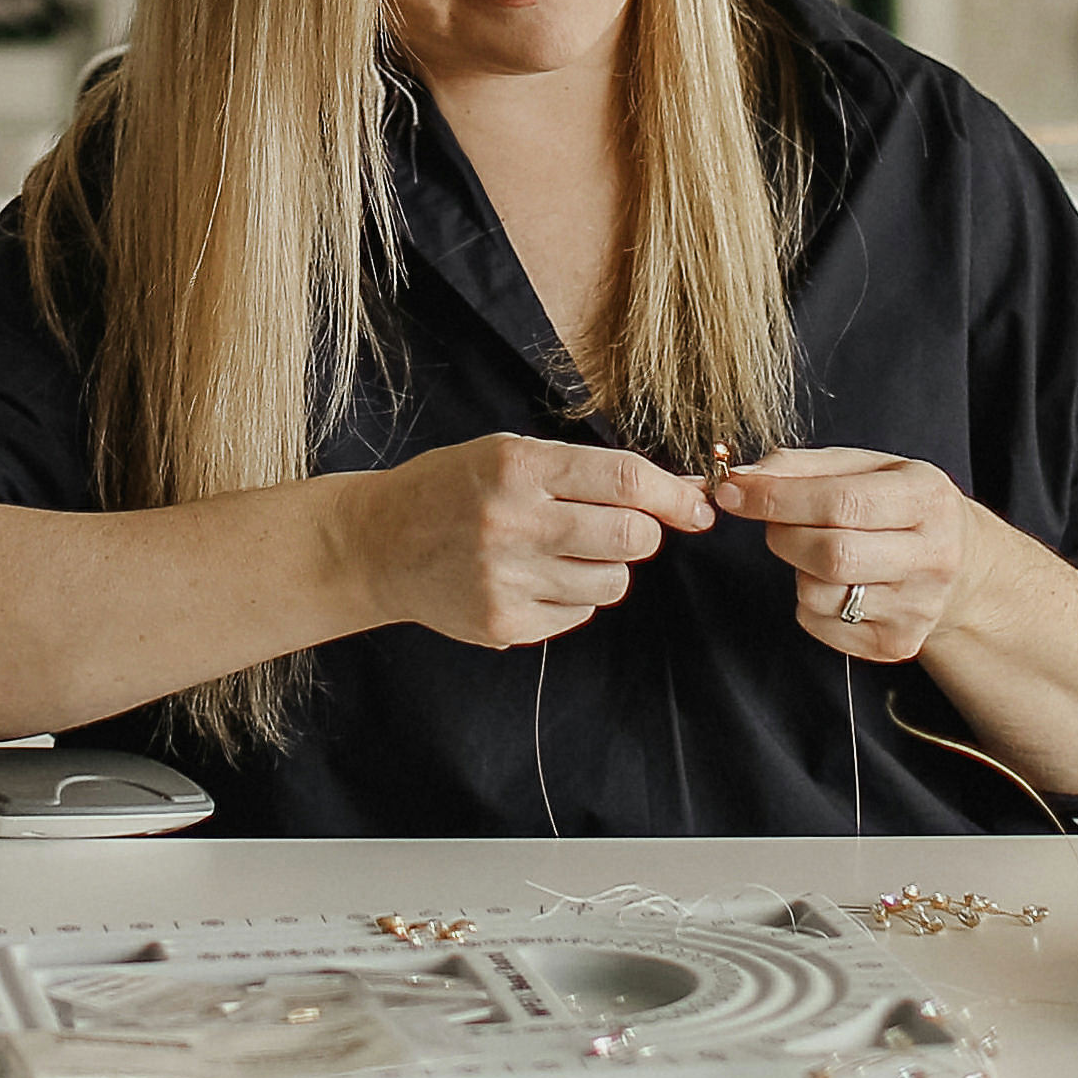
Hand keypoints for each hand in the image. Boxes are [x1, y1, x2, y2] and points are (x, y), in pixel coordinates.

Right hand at [336, 434, 714, 649]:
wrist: (379, 543)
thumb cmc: (452, 489)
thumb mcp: (508, 455)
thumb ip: (582, 471)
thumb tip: (672, 493)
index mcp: (518, 467)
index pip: (623, 478)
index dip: (673, 495)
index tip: (698, 506)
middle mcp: (513, 522)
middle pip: (629, 536)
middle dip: (641, 533)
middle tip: (624, 528)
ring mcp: (507, 578)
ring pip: (611, 583)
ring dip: (605, 567)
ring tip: (565, 552)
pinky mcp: (504, 621)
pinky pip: (577, 614)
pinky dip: (571, 597)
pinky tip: (533, 577)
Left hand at [709, 446, 976, 662]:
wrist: (962, 567)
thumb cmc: (902, 506)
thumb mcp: (868, 466)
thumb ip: (805, 466)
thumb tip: (745, 478)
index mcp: (927, 500)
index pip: (842, 503)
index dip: (777, 498)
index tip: (735, 492)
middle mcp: (932, 558)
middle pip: (832, 555)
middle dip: (783, 534)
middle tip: (776, 521)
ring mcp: (917, 608)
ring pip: (819, 594)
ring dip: (797, 568)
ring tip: (819, 550)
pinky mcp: (896, 644)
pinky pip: (820, 623)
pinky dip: (809, 600)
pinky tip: (836, 582)